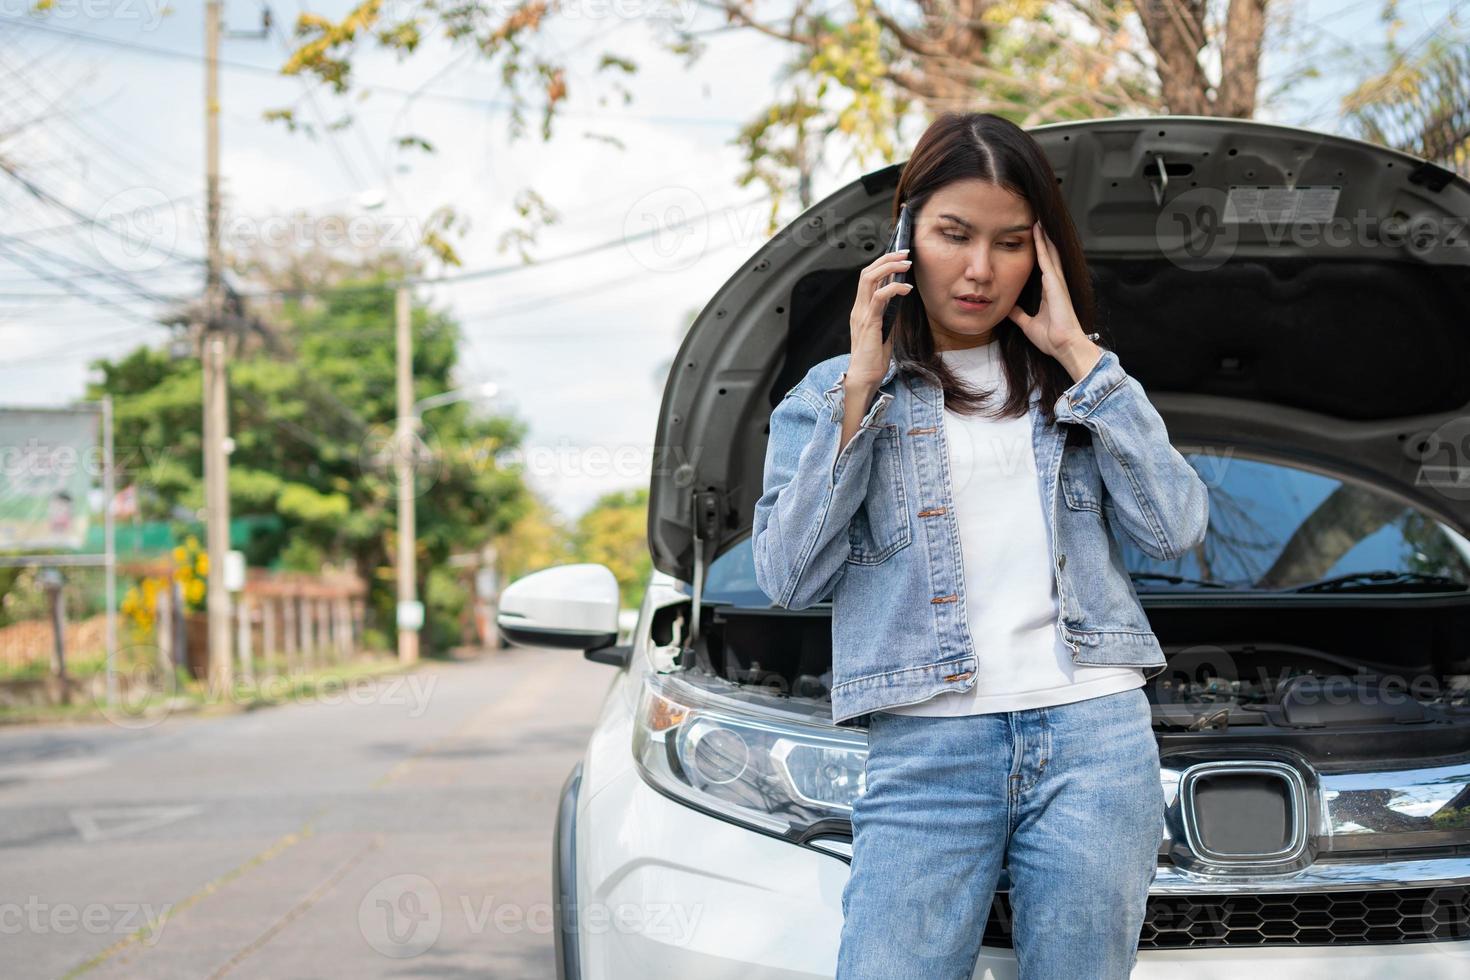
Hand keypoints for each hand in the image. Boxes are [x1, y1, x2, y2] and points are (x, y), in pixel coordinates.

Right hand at [845, 247, 911, 388]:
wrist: (864, 377)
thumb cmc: (873, 358)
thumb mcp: (885, 331)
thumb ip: (889, 314)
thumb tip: (900, 299)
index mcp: (861, 310)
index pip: (867, 278)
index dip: (882, 264)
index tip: (899, 257)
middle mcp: (858, 309)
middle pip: (867, 273)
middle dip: (886, 259)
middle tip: (905, 252)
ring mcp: (861, 315)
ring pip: (870, 279)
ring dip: (889, 267)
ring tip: (906, 263)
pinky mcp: (868, 323)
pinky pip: (879, 298)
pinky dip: (894, 289)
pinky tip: (906, 288)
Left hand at [1008, 220, 1091, 359]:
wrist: (1063, 346)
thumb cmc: (1051, 338)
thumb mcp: (1028, 324)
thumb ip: (1019, 315)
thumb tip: (1008, 308)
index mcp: (1049, 291)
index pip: (1043, 265)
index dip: (1039, 251)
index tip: (1033, 238)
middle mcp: (1054, 283)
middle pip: (1049, 255)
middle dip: (1043, 239)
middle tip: (1037, 221)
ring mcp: (1056, 282)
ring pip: (1049, 253)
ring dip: (1044, 236)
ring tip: (1038, 219)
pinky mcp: (1055, 283)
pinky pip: (1047, 259)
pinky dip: (1042, 245)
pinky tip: (1039, 231)